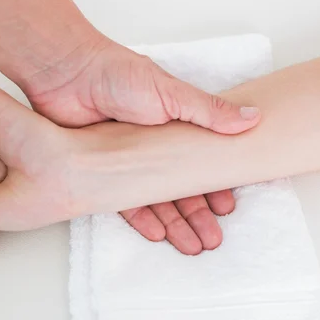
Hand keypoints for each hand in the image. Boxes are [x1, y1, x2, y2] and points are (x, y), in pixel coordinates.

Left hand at [23, 38, 260, 253]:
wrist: (66, 73)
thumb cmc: (117, 75)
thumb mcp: (169, 92)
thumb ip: (207, 111)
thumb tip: (252, 119)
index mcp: (172, 125)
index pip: (199, 161)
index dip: (214, 185)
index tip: (227, 207)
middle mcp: (150, 144)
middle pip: (178, 185)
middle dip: (198, 212)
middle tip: (213, 238)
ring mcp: (124, 158)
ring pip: (154, 197)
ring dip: (174, 221)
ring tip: (192, 245)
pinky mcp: (99, 169)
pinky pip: (123, 200)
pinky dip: (142, 217)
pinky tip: (158, 233)